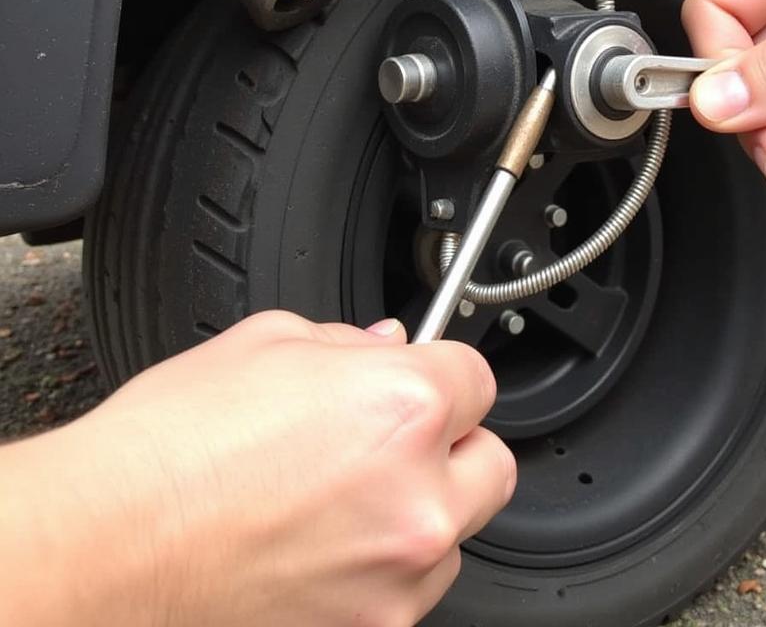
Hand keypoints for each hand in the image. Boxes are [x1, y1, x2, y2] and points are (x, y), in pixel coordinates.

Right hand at [0, 311, 513, 626]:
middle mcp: (416, 496)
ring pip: (455, 535)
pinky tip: (324, 546)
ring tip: (345, 500)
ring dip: (421, 511)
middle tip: (399, 441)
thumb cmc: (169, 448)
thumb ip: (348, 343)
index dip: (446, 374)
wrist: (103, 548)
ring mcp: (395, 579)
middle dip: (455, 446)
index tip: (426, 381)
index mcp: (403, 407)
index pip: (478, 380)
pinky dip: (384, 569)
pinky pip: (408, 592)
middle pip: (491, 464)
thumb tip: (385, 346)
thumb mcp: (266, 345)